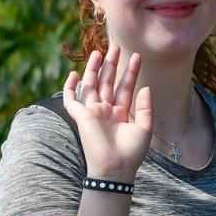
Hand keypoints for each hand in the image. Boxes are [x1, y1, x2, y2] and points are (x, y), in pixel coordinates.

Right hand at [62, 46, 152, 180]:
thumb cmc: (131, 153)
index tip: (138, 56)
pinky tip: (74, 74)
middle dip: (111, 65)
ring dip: (93, 69)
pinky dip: (70, 88)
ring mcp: (92, 113)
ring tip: (98, 52)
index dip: (131, 72)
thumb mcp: (144, 128)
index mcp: (121, 113)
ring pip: (91, 86)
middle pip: (107, 82)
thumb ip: (145, 107)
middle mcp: (106, 111)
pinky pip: (71, 100)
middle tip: (116, 46)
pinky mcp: (81, 117)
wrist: (116, 169)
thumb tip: (145, 87)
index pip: (125, 87)